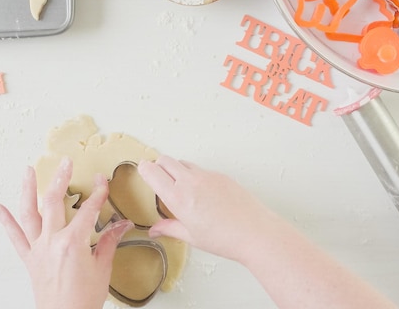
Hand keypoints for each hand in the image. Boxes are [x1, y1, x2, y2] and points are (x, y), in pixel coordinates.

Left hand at [0, 158, 133, 308]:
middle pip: (54, 202)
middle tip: (65, 163)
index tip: (101, 181)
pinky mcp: (30, 259)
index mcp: (73, 243)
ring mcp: (38, 249)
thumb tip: (120, 225)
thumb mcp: (102, 268)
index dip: (97, 193)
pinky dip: (6, 222)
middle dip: (60, 179)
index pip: (88, 210)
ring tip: (27, 171)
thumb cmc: (83, 300)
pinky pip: (15, 238)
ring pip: (29, 213)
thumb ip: (109, 242)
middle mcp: (52, 242)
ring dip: (27, 190)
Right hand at [138, 155, 277, 262]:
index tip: (143, 171)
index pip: (153, 172)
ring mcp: (207, 176)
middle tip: (158, 178)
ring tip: (180, 188)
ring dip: (176, 169)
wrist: (255, 233)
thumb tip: (155, 230)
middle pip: (166, 160)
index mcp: (179, 198)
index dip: (145, 170)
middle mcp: (191, 182)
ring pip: (183, 162)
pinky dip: (195, 175)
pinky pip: (201, 170)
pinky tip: (202, 193)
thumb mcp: (191, 237)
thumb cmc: (225, 239)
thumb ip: (169, 229)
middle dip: (158, 166)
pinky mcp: (221, 176)